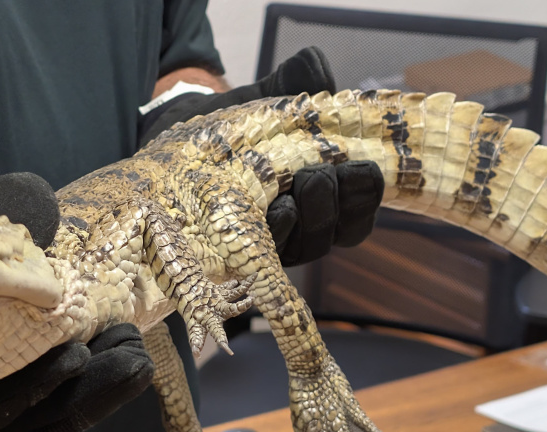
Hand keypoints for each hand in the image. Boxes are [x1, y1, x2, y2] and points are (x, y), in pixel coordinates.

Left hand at [138, 46, 383, 265]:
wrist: (180, 141)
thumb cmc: (235, 125)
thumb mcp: (265, 99)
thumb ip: (294, 82)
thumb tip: (315, 63)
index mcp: (323, 195)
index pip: (357, 213)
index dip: (365, 197)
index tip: (366, 170)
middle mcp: (302, 226)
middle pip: (335, 233)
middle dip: (334, 205)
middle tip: (321, 175)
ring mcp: (271, 243)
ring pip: (304, 246)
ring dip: (304, 220)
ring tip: (292, 191)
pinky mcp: (240, 252)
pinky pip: (266, 253)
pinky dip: (272, 233)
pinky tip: (268, 211)